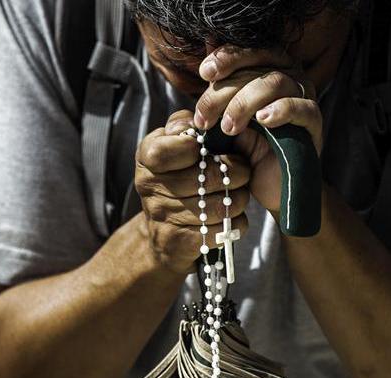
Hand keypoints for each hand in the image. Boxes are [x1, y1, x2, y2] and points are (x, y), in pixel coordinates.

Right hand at [134, 110, 250, 273]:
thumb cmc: (176, 175)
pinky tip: (233, 215)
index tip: (211, 150)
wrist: (163, 233)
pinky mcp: (180, 243)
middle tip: (244, 171)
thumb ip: (183, 125)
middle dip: (236, 173)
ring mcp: (163, 217)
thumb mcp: (172, 143)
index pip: (167, 150)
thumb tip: (199, 121)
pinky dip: (236, 222)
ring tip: (239, 193)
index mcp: (147, 158)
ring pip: (219, 207)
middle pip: (206, 179)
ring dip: (239, 199)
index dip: (196, 149)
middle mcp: (149, 188)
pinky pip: (222, 231)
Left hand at [193, 45, 322, 213]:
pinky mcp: (314, 122)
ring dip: (244, 103)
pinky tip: (263, 120)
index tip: (204, 73)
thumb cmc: (247, 147)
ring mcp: (304, 97)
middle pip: (258, 67)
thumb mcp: (225, 116)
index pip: (249, 51)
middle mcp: (289, 76)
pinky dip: (280, 110)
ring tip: (228, 128)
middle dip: (225, 90)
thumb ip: (218, 90)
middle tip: (205, 118)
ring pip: (276, 82)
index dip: (227, 57)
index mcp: (268, 68)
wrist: (272, 185)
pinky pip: (301, 107)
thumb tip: (204, 54)